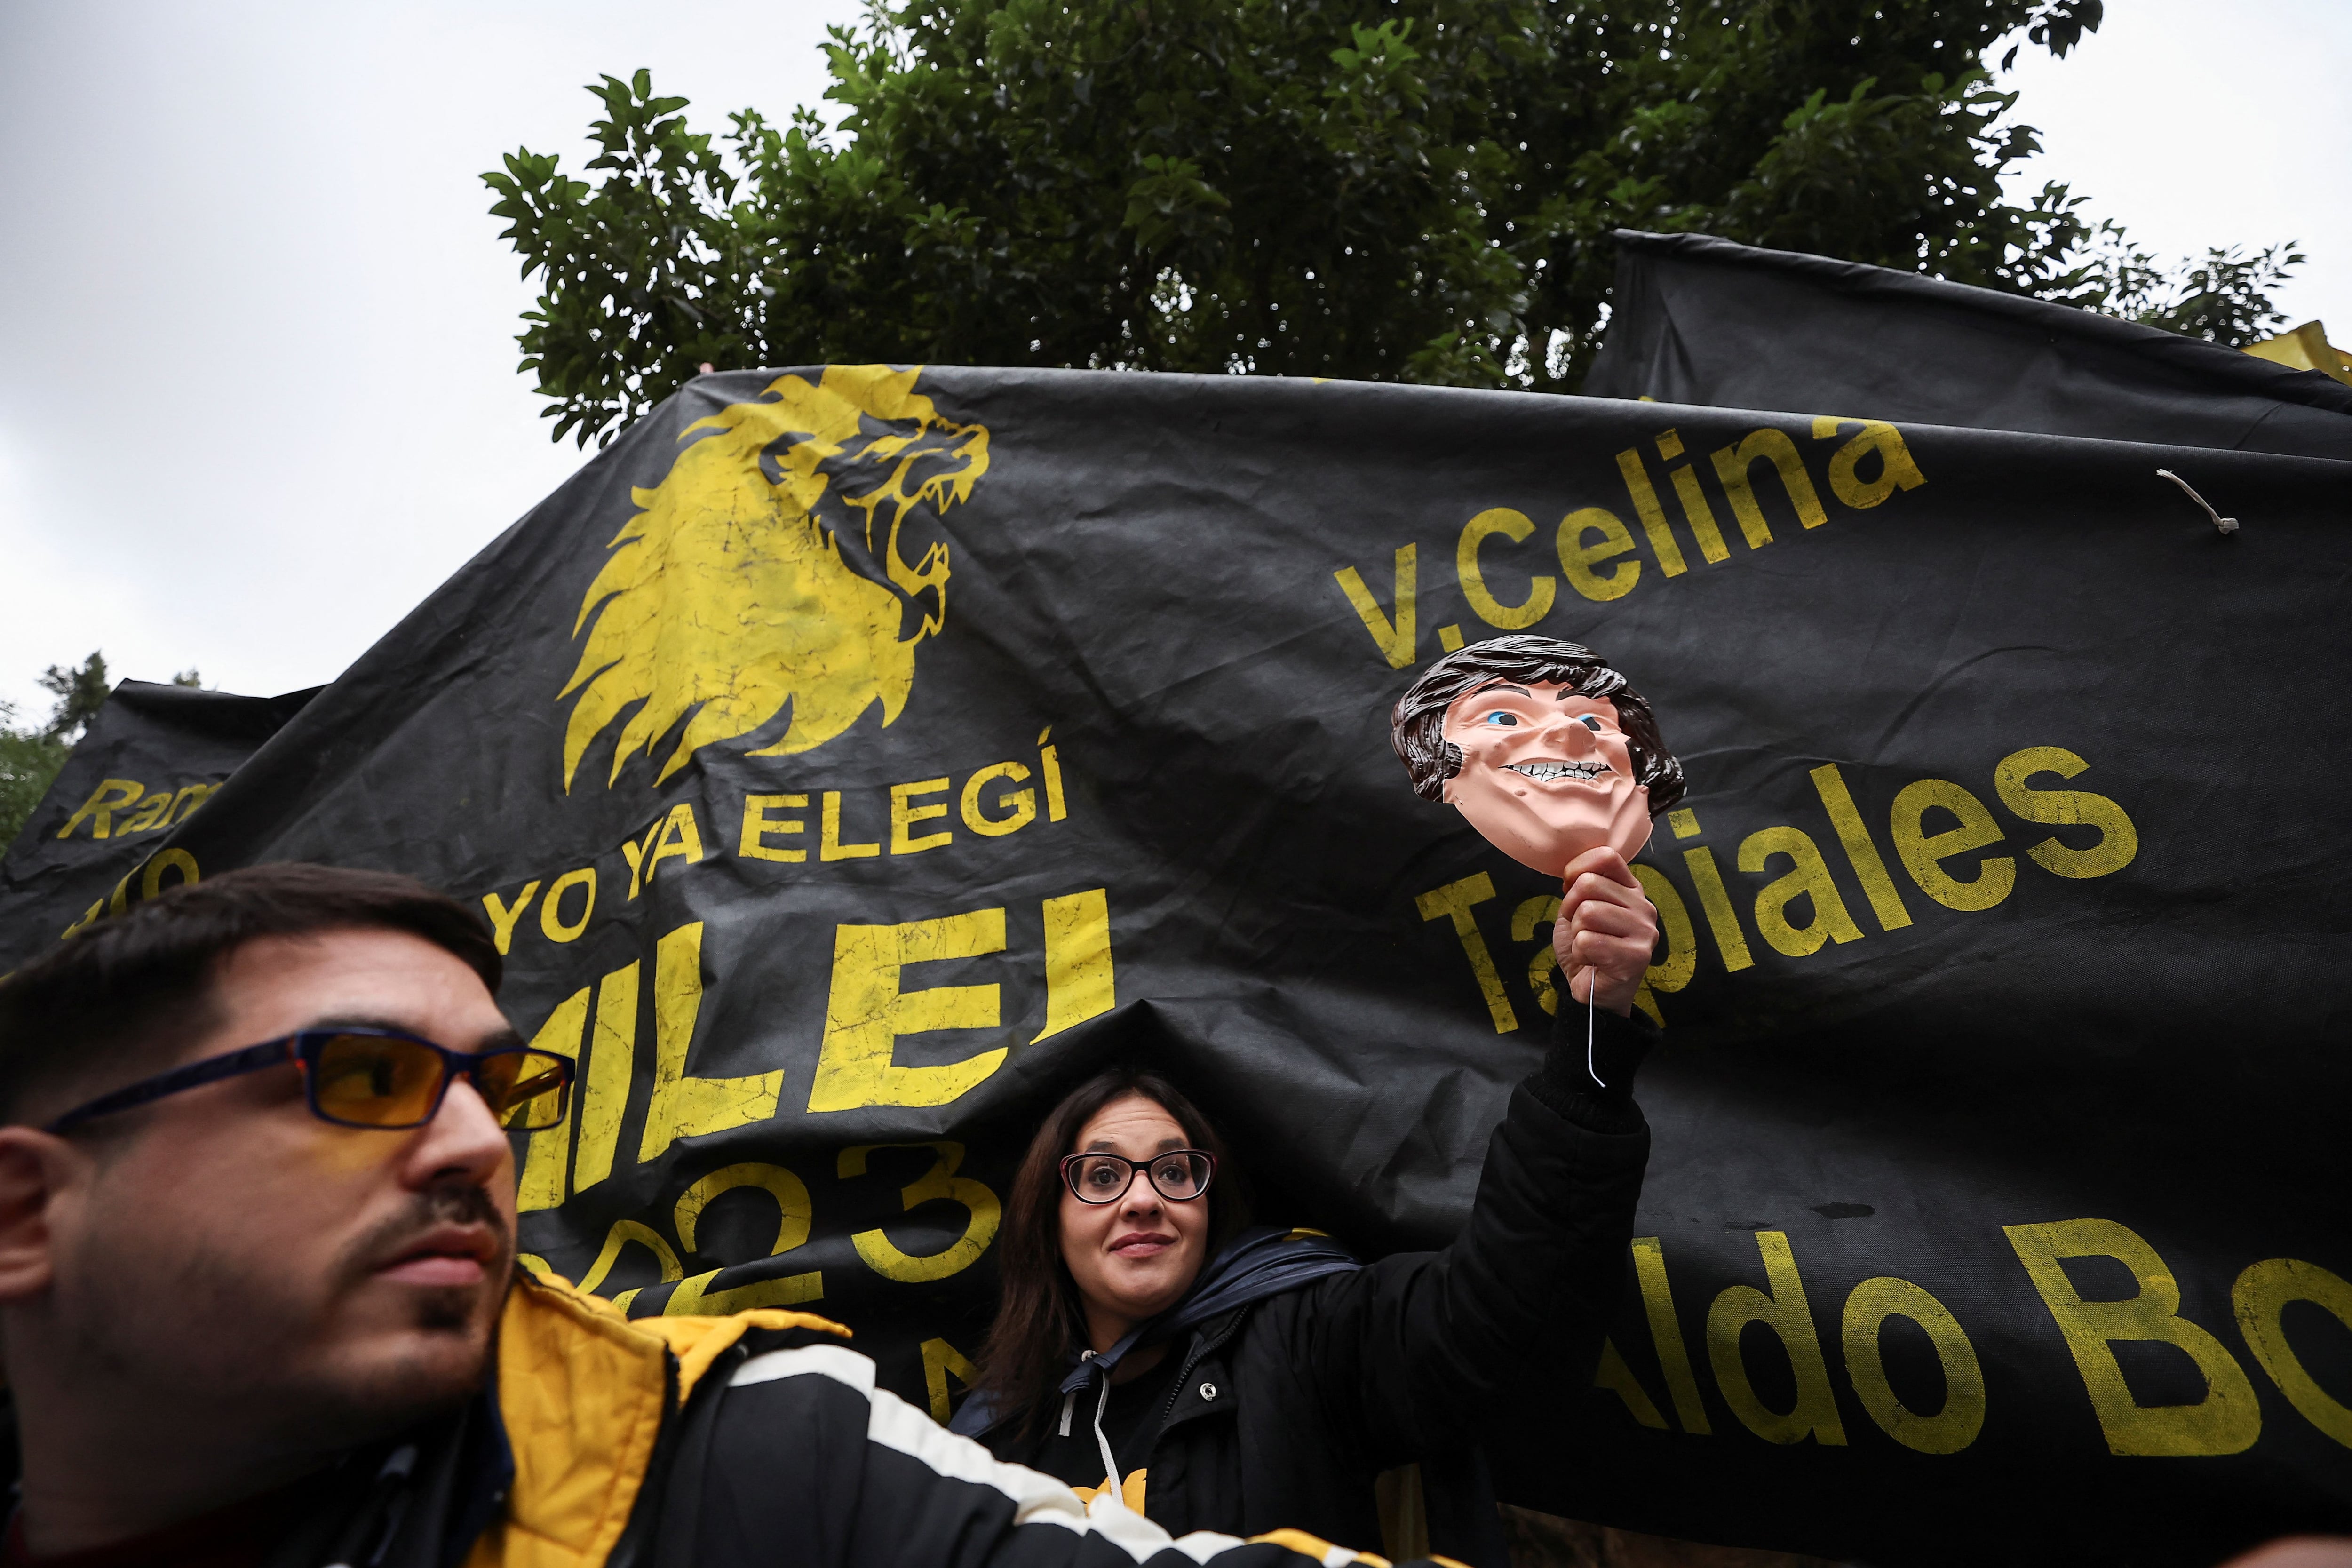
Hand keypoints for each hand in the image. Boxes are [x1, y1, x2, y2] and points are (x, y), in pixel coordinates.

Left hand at [1552, 846, 1659, 1018]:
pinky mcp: (1636, 957)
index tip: (1569, 888)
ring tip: (1587, 945)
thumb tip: (1572, 872)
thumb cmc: (1587, 949)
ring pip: (1587, 913)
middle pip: (1589, 884)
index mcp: (1632, 890)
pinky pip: (1587, 941)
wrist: (1593, 993)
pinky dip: (1579, 952)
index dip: (1577, 869)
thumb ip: (1581, 886)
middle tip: (1578, 928)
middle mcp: (1644, 907)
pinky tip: (1591, 961)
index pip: (1607, 857)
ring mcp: (1644, 932)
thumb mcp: (1578, 909)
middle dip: (1570, 908)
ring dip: (1576, 933)